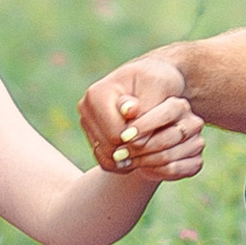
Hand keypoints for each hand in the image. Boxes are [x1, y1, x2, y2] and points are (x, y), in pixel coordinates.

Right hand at [77, 49, 183, 172]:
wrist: (153, 81)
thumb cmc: (159, 81)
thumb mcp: (159, 87)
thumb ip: (146, 110)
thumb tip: (130, 136)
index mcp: (97, 94)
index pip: (116, 134)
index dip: (140, 138)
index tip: (159, 129)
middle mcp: (86, 108)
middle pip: (110, 148)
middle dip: (136, 149)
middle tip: (158, 140)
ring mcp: (87, 122)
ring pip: (108, 157)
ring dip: (131, 157)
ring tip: (153, 146)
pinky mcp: (92, 134)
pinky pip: (105, 161)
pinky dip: (124, 163)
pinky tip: (143, 153)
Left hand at [112, 92, 203, 183]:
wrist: (146, 144)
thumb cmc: (135, 122)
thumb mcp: (127, 110)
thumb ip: (126, 106)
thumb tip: (129, 109)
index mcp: (179, 105)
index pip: (166, 113)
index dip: (145, 125)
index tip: (123, 136)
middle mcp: (193, 123)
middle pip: (167, 139)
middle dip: (140, 148)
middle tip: (118, 154)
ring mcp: (197, 143)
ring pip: (168, 156)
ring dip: (143, 161)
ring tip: (124, 161)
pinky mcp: (196, 162)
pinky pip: (174, 169)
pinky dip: (154, 170)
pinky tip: (140, 167)